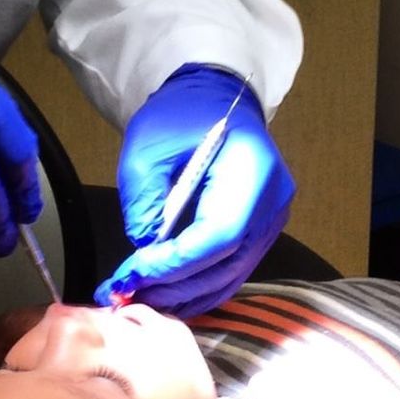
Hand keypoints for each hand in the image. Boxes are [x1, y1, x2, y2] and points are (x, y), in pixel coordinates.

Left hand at [96, 66, 294, 314]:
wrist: (214, 101)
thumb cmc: (183, 115)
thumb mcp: (147, 146)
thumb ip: (143, 198)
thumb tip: (144, 246)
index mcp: (252, 170)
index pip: (220, 233)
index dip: (176, 262)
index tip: (133, 273)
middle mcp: (272, 201)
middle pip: (227, 262)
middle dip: (174, 285)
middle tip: (127, 292)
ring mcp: (271, 220)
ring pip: (231, 275)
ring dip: (184, 293)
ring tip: (141, 297)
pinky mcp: (261, 232)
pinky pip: (232, 270)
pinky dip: (199, 287)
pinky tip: (167, 293)